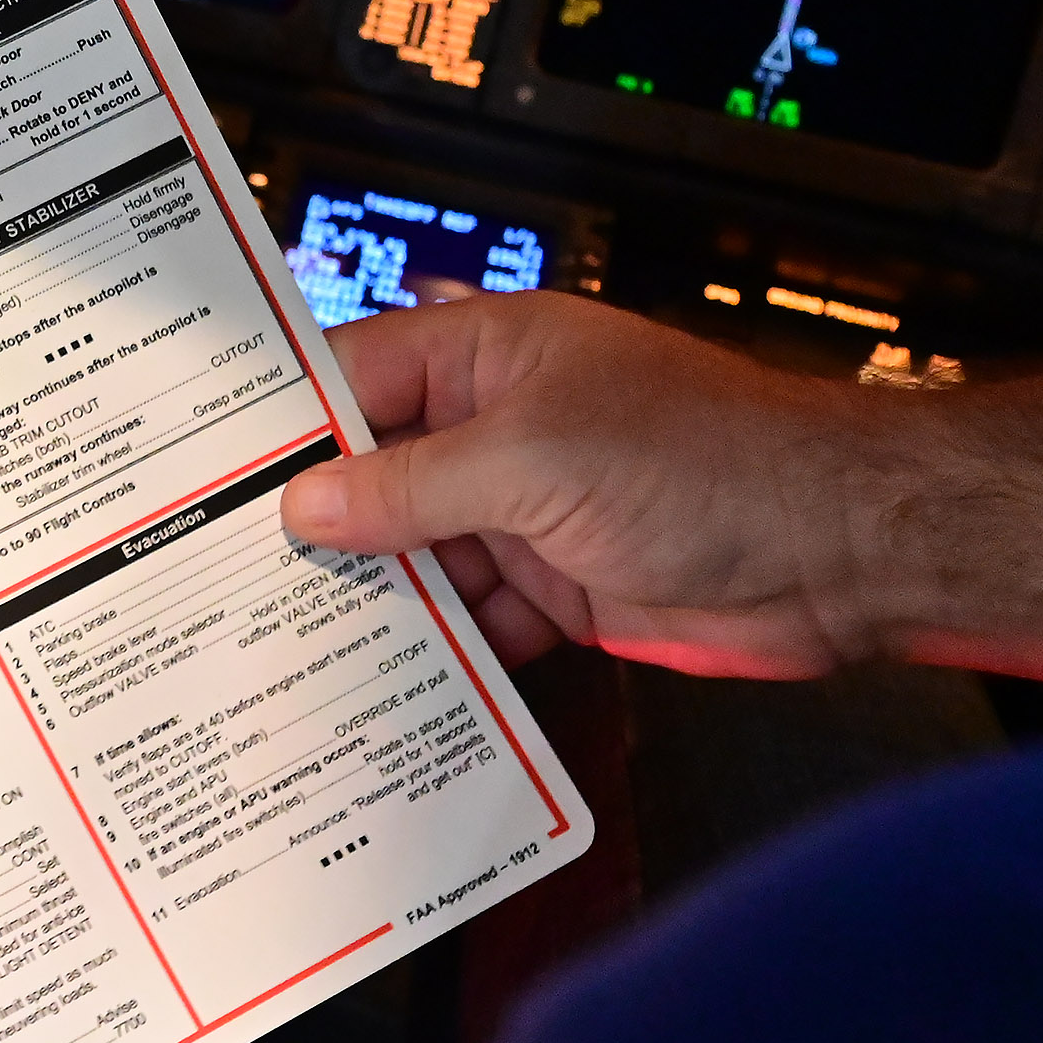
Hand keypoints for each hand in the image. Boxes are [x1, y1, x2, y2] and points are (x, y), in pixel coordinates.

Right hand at [279, 293, 1042, 696]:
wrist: (844, 551)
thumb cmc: (716, 464)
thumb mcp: (533, 463)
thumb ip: (412, 487)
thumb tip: (310, 503)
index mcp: (490, 354)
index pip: (352, 379)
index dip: (279, 430)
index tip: (198, 481)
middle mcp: (501, 427)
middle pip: (374, 477)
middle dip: (310, 528)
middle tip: (212, 580)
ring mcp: (529, 511)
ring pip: (414, 559)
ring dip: (365, 603)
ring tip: (271, 645)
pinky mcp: (561, 590)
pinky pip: (470, 625)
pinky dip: (432, 657)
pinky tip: (373, 687)